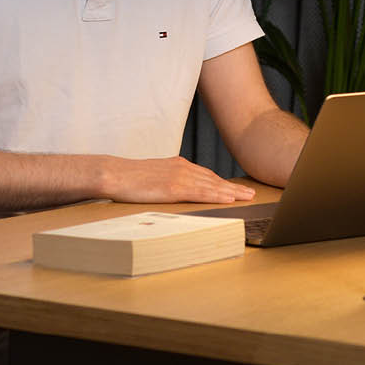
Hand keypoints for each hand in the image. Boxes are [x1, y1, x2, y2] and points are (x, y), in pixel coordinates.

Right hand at [106, 155, 256, 203]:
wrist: (114, 174)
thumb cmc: (129, 179)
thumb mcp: (153, 177)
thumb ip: (167, 182)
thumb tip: (175, 192)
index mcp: (178, 165)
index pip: (206, 175)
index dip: (222, 183)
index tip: (236, 189)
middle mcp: (182, 168)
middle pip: (213, 179)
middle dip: (233, 187)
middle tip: (251, 193)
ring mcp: (179, 177)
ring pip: (211, 185)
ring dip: (231, 191)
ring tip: (246, 197)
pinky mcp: (173, 187)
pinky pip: (200, 192)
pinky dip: (217, 195)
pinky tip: (228, 199)